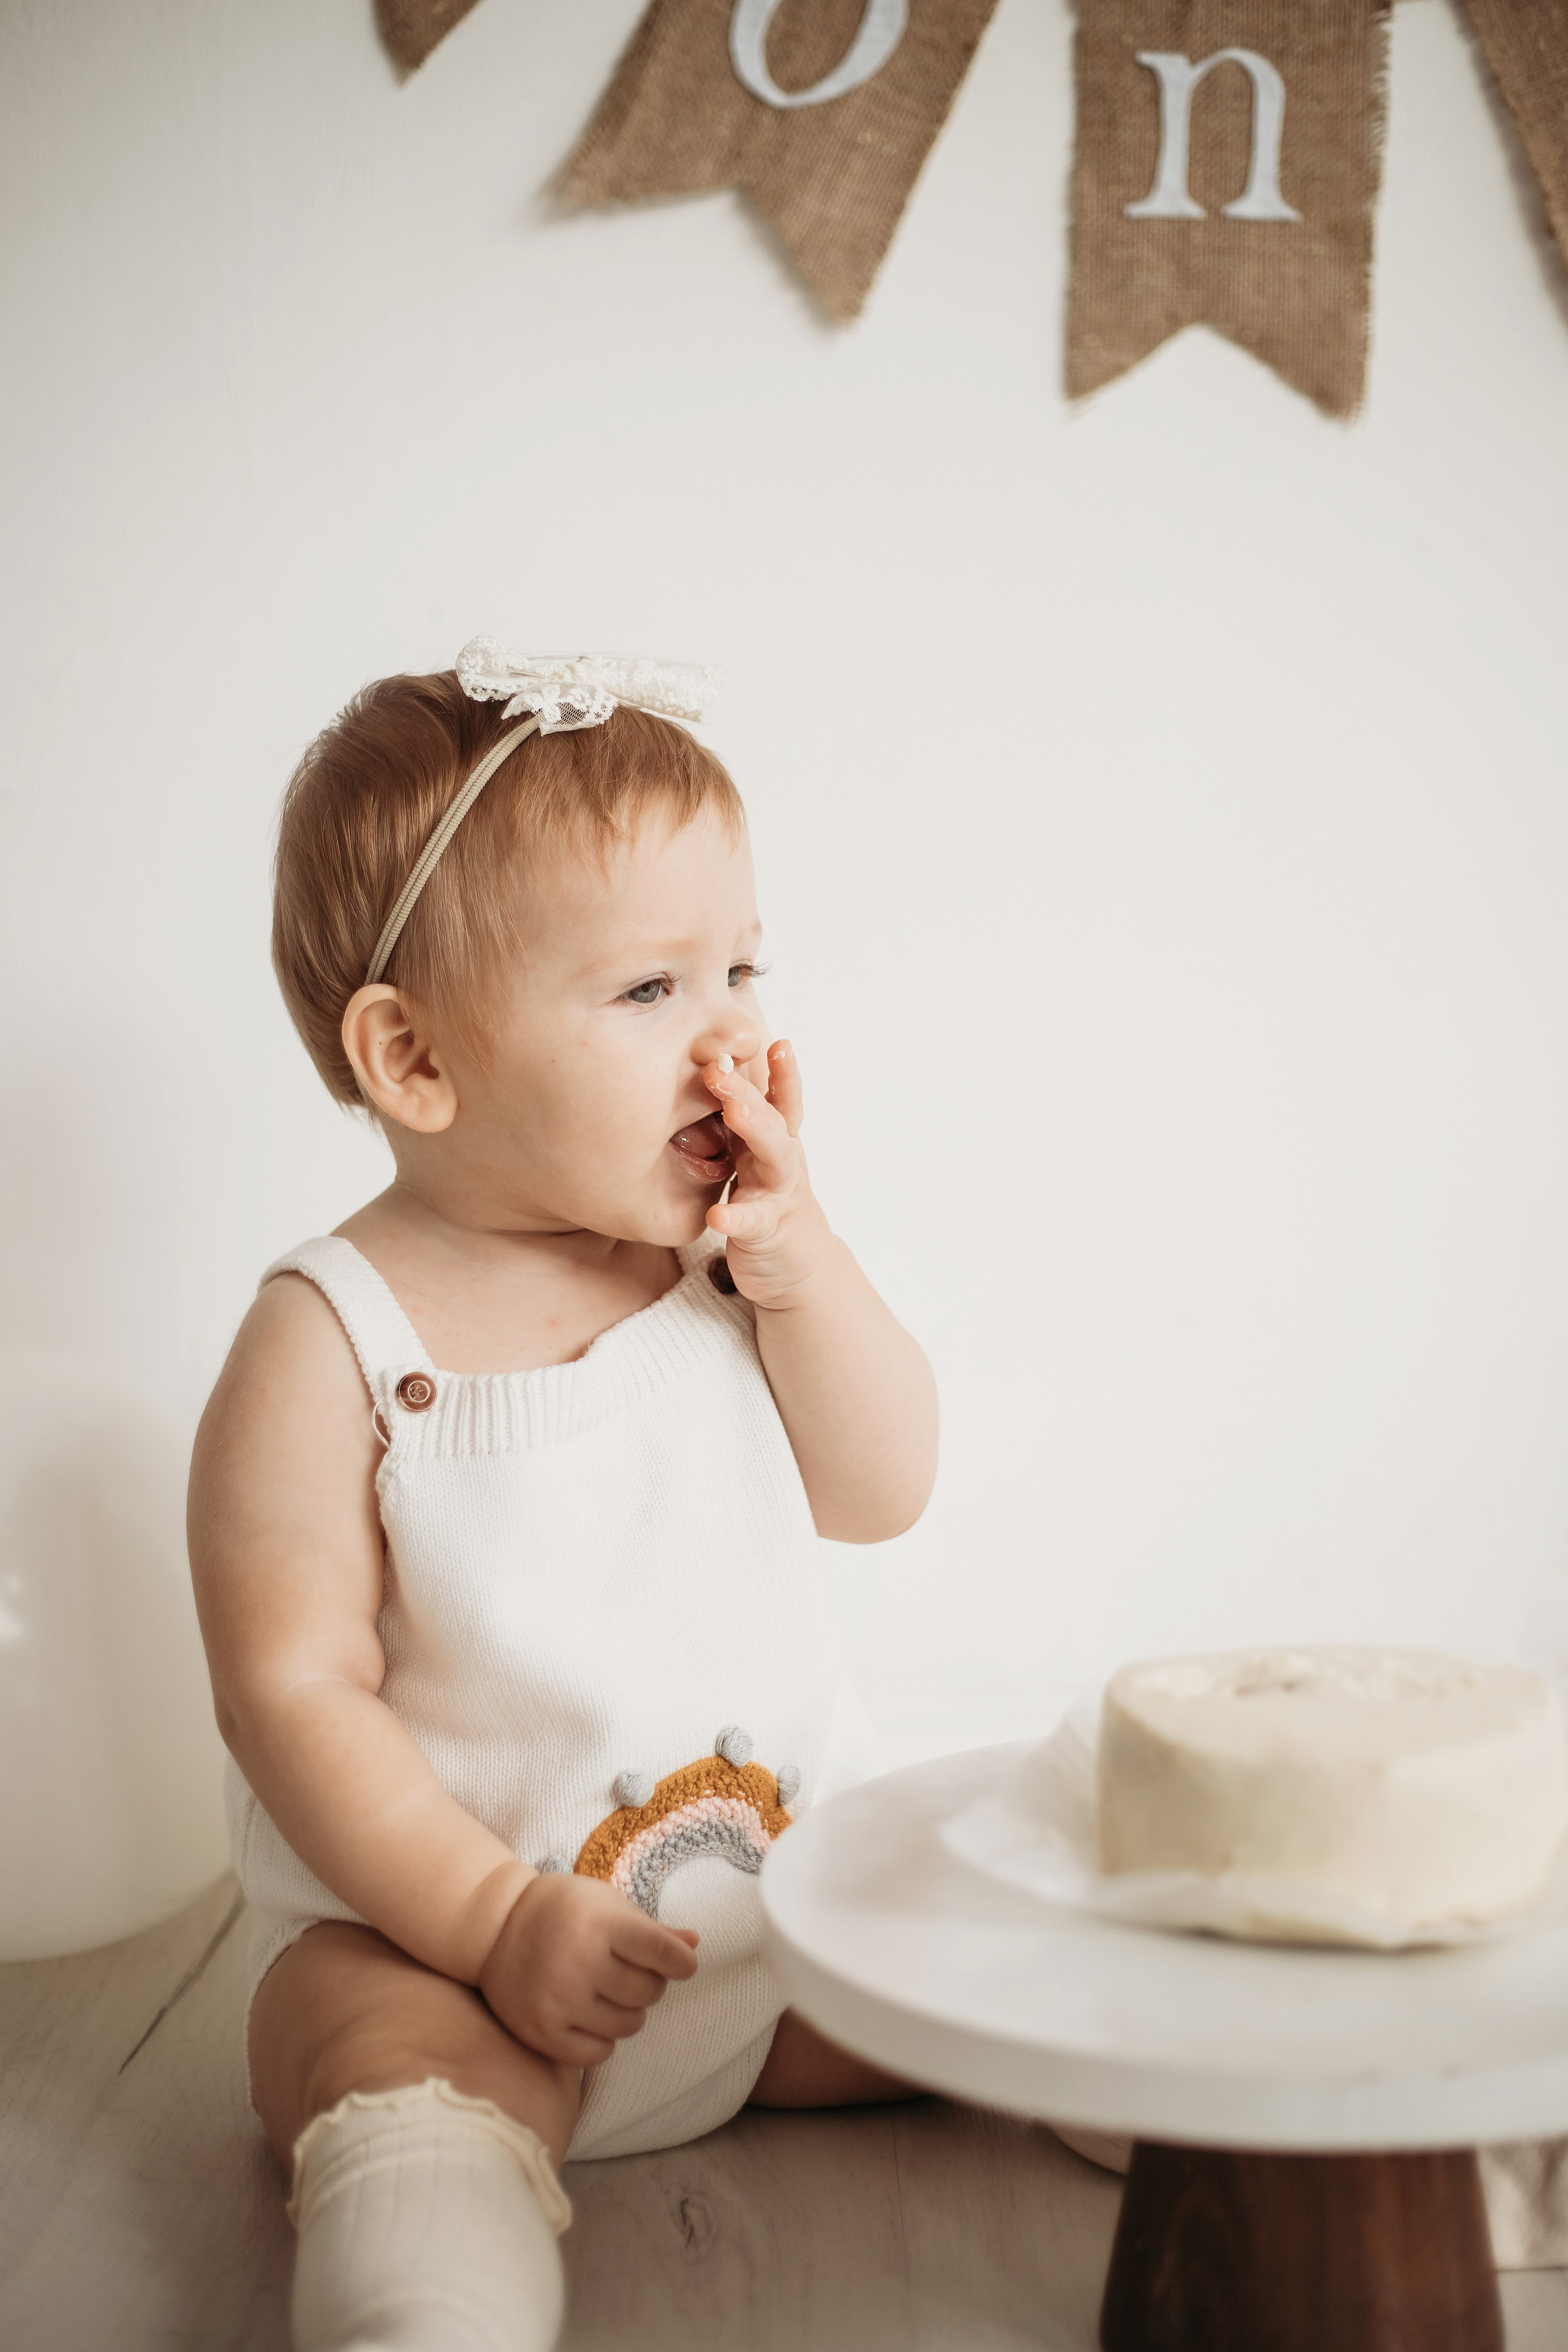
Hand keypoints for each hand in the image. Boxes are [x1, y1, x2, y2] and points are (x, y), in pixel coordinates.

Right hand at [478, 1871, 698, 2066]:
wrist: (495, 1927)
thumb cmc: (562, 1910)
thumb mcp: (607, 1904)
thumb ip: (652, 1929)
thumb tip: (695, 1943)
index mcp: (600, 1924)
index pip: (663, 1953)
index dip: (681, 1961)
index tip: (682, 1964)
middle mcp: (580, 1963)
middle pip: (649, 1992)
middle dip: (651, 1984)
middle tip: (629, 1972)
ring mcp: (560, 2000)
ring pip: (628, 2025)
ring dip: (629, 2012)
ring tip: (609, 1992)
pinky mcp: (543, 2031)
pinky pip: (598, 2054)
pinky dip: (603, 2040)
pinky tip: (590, 2016)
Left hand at [703, 1040, 832, 1307]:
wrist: (797, 1264)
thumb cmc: (769, 1200)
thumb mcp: (758, 1156)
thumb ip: (743, 1120)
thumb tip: (712, 1068)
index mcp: (775, 1140)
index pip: (780, 1099)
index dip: (781, 1071)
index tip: (770, 1039)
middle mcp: (782, 1160)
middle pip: (772, 1118)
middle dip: (749, 1089)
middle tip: (720, 1065)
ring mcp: (778, 1194)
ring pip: (773, 1156)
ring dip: (754, 1129)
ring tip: (733, 1111)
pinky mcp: (767, 1231)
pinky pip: (751, 1223)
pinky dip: (735, 1216)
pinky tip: (716, 1214)